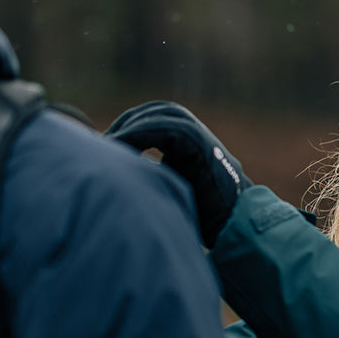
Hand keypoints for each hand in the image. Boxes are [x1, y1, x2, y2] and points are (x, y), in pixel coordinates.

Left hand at [106, 101, 251, 246]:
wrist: (233, 227)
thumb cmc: (202, 216)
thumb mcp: (172, 187)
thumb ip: (153, 172)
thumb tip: (118, 170)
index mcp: (191, 143)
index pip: (157, 117)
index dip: (131, 123)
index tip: (106, 140)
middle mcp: (199, 136)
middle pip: (160, 110)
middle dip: (130, 120)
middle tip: (105, 138)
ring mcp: (204, 139)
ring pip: (166, 114)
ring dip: (135, 124)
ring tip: (112, 141)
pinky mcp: (205, 147)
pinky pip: (171, 128)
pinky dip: (144, 132)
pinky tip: (125, 148)